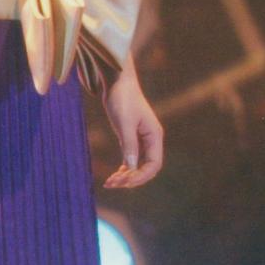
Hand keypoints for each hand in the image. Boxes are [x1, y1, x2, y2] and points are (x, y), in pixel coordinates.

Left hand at [100, 70, 164, 188]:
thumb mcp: (124, 123)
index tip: (123, 182)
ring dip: (126, 176)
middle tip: (112, 183)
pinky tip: (113, 174)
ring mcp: (142, 138)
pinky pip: (131, 158)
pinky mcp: (131, 136)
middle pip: (147, 168)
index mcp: (154, 135)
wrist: (117, 81)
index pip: (154, 164)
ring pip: (138, 165)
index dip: (141, 177)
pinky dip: (123, 168)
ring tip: (109, 183)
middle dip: (132, 179)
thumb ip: (129, 145)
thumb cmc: (122, 99)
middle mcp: (151, 139)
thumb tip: (132, 168)